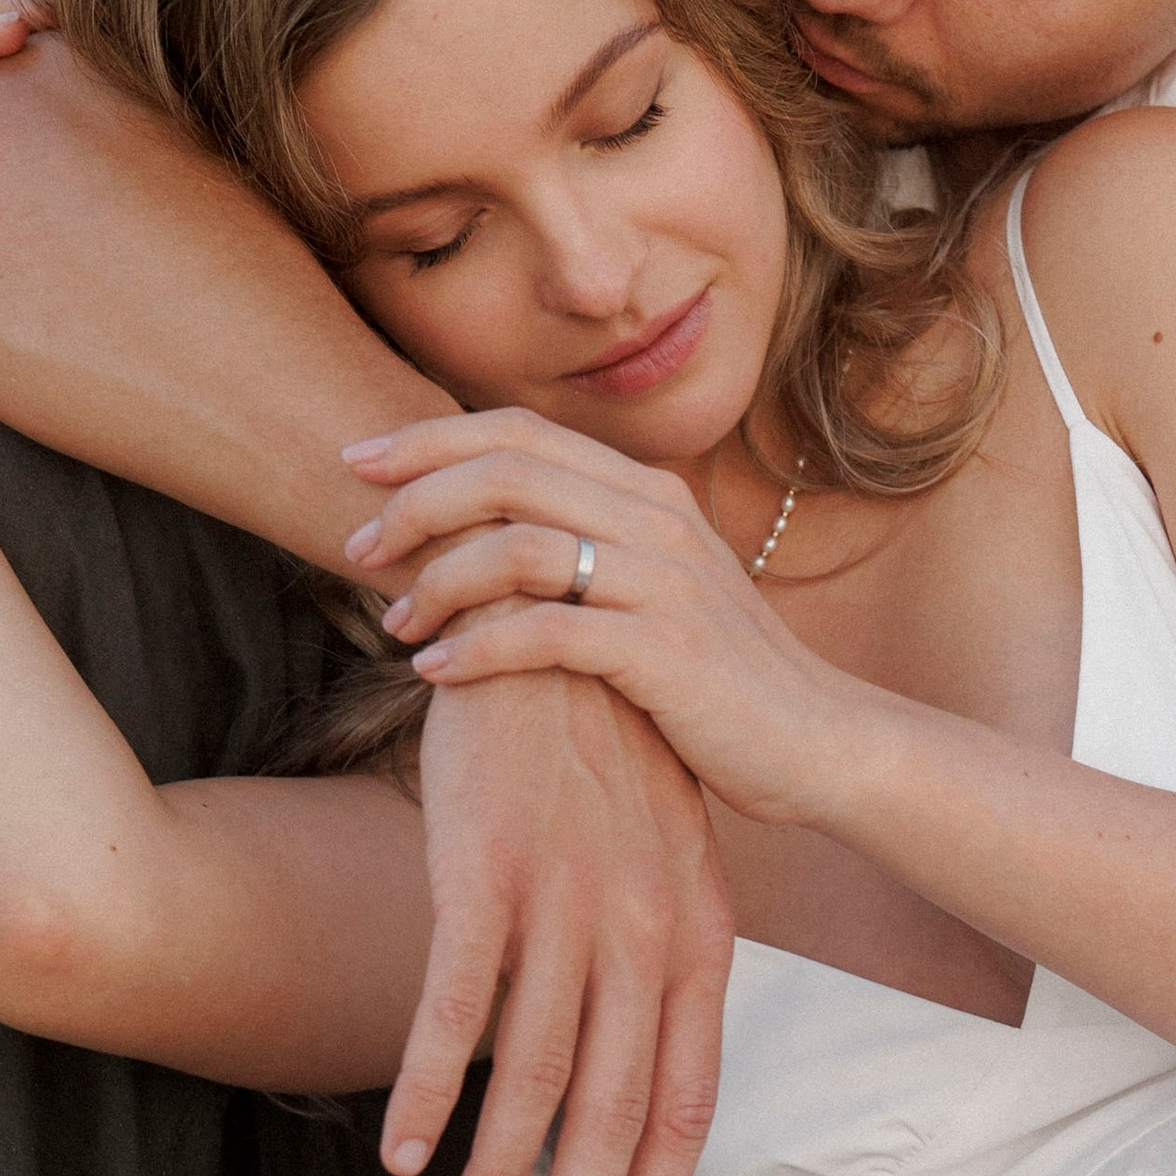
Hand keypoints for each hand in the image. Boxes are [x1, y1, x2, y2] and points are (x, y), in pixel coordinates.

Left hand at [340, 410, 869, 827]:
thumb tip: (488, 535)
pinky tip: (434, 674)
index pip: (520, 432)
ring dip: (436, 582)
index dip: (428, 438)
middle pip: (507, 473)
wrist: (818, 744)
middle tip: (356, 546)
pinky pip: (545, 634)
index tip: (357, 463)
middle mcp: (657, 521)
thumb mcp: (657, 590)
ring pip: (517, 548)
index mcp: (649, 493)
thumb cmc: (721, 679)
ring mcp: (665, 584)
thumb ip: (590, 549)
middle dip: (413, 502)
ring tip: (394, 623)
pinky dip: (475, 650)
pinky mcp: (666, 654)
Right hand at [389, 665, 732, 1175]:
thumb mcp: (661, 861)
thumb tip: (632, 1062)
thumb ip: (655, 965)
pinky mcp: (486, 877)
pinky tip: (400, 1151)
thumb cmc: (600, 758)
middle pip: (614, 1114)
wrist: (550, 629)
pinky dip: (426, 1089)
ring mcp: (568, 909)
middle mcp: (645, 936)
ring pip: (534, 1082)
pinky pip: (454, 1010)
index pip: (686, 1101)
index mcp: (698, 941)